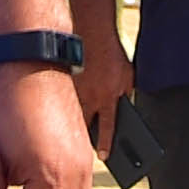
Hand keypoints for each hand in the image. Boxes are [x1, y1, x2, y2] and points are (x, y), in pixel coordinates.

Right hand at [74, 30, 132, 149]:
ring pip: (71, 115)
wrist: (91, 32)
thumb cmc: (112, 54)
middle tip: (84, 148)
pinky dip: (62, 108)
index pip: (107, 126)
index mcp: (109, 96)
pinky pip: (62, 101)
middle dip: (84, 138)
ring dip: (72, 124)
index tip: (102, 156)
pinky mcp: (62, 84)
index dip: (105, 144)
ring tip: (71, 134)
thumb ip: (127, 94)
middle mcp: (91, 96)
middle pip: (85, 126)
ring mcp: (74, 91)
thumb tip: (126, 111)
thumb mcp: (128, 75)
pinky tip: (60, 112)